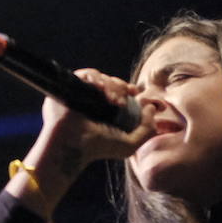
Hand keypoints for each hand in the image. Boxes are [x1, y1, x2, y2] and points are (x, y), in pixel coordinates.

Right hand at [5, 69, 156, 222]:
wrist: (73, 146)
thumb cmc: (98, 148)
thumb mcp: (130, 144)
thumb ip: (147, 129)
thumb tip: (151, 108)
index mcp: (106, 110)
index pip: (120, 91)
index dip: (128, 89)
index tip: (135, 93)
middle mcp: (93, 100)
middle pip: (112, 82)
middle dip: (121, 88)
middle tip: (121, 102)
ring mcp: (82, 92)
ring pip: (101, 77)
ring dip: (111, 86)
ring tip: (113, 101)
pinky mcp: (70, 87)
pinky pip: (85, 74)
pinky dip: (96, 79)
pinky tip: (100, 89)